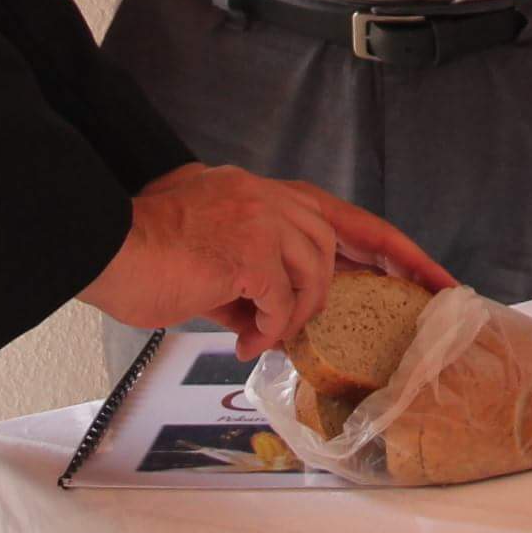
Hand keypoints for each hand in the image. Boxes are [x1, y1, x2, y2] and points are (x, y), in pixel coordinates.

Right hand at [79, 163, 453, 357]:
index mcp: (254, 193)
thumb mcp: (202, 259)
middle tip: (398, 309)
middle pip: (335, 238)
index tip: (431, 272)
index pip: (334, 213)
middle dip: (376, 274)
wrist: (100, 246)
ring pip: (314, 271)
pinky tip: (244, 339)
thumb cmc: (138, 256)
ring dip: (297, 313)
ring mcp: (258, 218)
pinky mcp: (248, 249)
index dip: (388, 243)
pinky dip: (270, 326)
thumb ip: (243, 277)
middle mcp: (263, 196)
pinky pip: (281, 300)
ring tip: (263, 336)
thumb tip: (262, 314)